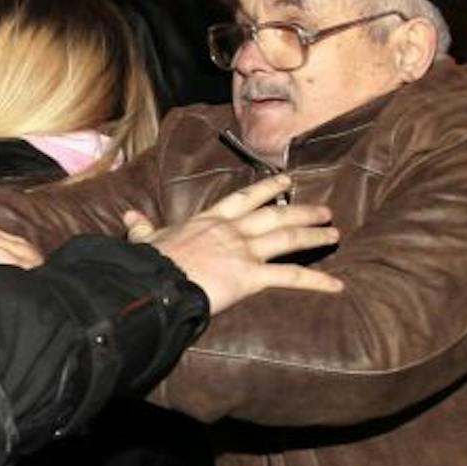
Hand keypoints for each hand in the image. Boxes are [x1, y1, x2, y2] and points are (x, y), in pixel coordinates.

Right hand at [133, 174, 343, 313]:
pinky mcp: (251, 276)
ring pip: (289, 238)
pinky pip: (291, 277)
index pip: (244, 198)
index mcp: (209, 221)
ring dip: (315, 235)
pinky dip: (317, 280)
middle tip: (325, 209)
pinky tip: (338, 284)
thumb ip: (143, 227)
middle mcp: (232, 231)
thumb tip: (129, 216)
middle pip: (276, 215)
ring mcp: (244, 252)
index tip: (285, 181)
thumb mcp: (146, 240)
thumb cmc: (147, 264)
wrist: (151, 282)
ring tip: (335, 233)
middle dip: (303, 210)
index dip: (268, 188)